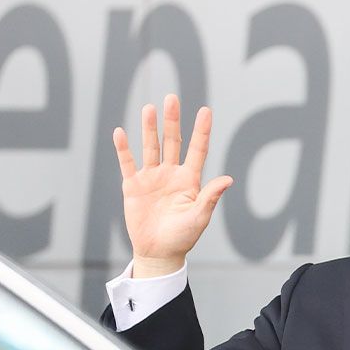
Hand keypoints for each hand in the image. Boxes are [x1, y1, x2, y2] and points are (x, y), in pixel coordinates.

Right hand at [112, 94, 232, 277]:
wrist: (159, 252)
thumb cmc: (183, 237)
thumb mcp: (200, 216)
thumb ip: (210, 196)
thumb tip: (228, 179)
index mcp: (190, 180)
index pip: (197, 150)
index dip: (201, 131)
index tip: (205, 110)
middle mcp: (171, 174)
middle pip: (172, 142)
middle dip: (172, 121)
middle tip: (172, 98)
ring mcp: (151, 178)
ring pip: (150, 147)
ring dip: (149, 128)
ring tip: (150, 108)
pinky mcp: (133, 185)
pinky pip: (127, 163)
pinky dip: (124, 148)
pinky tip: (121, 132)